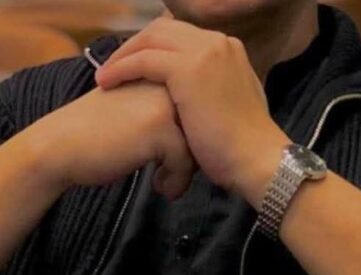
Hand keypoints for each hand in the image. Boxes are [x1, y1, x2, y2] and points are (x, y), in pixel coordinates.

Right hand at [17, 81, 195, 199]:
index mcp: (157, 74)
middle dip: (190, 154)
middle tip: (172, 174)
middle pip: (199, 124)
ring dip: (184, 170)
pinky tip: (160, 187)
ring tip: (165, 182)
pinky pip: (185, 160)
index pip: (194, 108)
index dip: (189, 138)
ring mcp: (162, 103)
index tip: (173, 161)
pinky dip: (176, 180)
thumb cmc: (92, 134)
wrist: (58, 146)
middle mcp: (163, 82)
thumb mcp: (130, 109)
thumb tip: (196, 134)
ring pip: (197, 143)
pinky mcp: (159, 129)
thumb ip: (160, 109)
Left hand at [95, 18, 290, 208]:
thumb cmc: (242, 145)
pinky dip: (121, 68)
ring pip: (150, 40)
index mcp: (227, 48)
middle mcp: (217, 42)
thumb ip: (214, 89)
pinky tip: (106, 83)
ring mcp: (204, 52)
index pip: (180, 36)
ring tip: (104, 77)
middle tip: (112, 68)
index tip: (133, 67)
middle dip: (134, 46)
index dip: (152, 48)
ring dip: (123, 56)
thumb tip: (196, 97)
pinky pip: (143, 60)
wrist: (256, 159)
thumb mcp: (230, 104)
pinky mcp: (189, 69)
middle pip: (162, 30)